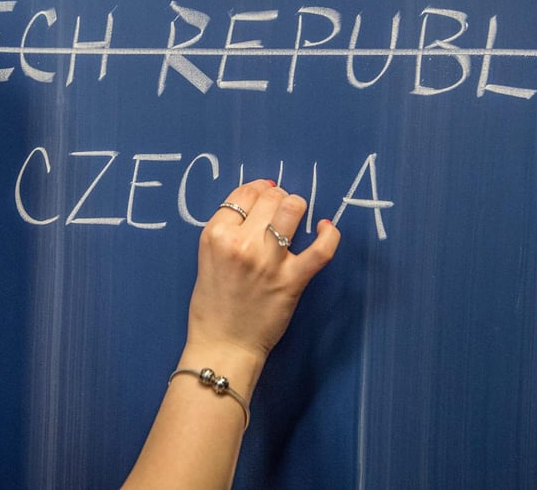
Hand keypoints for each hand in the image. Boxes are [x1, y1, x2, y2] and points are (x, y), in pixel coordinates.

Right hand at [186, 179, 340, 368]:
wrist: (223, 345)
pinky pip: (321, 249)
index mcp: (215, 236)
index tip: (264, 194)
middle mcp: (241, 244)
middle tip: (279, 209)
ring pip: (292, 209)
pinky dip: (329, 234)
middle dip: (277, 198)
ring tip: (296, 216)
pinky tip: (325, 228)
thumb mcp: (207, 258)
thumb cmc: (212, 306)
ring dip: (297, 207)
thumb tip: (258, 203)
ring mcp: (268, 262)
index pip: (242, 194)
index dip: (257, 190)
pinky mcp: (292, 280)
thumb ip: (227, 231)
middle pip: (269, 197)